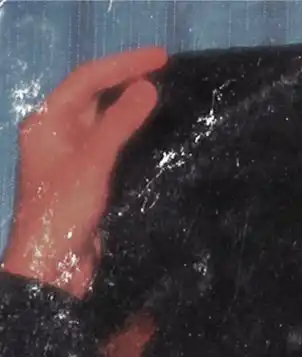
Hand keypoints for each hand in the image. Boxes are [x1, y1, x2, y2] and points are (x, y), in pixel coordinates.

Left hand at [1, 46, 167, 297]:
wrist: (54, 268)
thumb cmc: (63, 212)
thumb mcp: (92, 163)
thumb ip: (119, 124)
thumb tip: (149, 88)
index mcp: (47, 122)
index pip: (88, 80)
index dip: (124, 64)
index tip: (163, 58)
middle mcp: (58, 136)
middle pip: (95, 98)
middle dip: (128, 82)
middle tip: (168, 73)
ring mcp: (74, 160)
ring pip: (106, 125)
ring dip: (134, 111)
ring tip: (169, 100)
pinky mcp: (91, 184)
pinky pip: (115, 152)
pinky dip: (136, 140)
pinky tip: (158, 141)